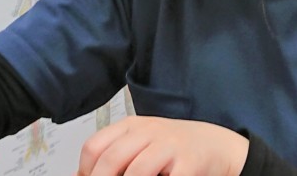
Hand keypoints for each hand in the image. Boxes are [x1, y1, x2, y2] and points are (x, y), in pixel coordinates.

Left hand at [78, 115, 248, 175]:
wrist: (217, 145)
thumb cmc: (175, 148)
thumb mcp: (142, 145)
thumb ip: (115, 157)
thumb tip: (79, 175)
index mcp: (132, 126)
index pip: (95, 146)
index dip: (85, 172)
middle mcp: (149, 131)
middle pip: (111, 159)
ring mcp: (170, 146)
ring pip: (136, 171)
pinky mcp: (189, 163)